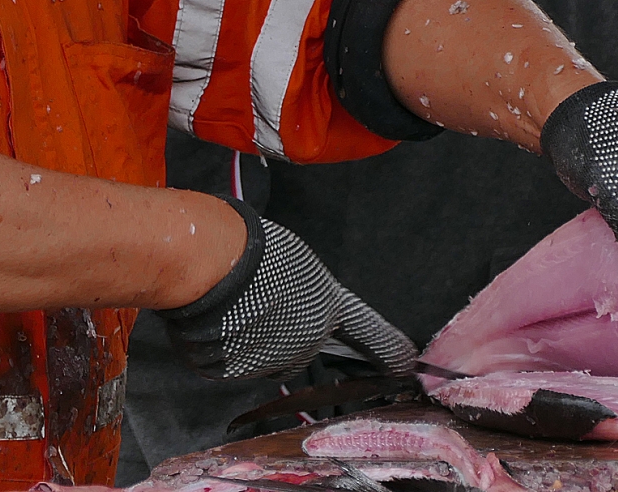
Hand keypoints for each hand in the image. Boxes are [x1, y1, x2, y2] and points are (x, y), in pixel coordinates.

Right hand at [158, 198, 415, 379]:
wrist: (210, 262)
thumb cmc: (251, 245)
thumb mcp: (295, 261)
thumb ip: (304, 291)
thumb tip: (291, 303)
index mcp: (328, 305)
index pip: (371, 333)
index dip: (390, 350)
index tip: (407, 364)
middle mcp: (307, 340)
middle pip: (301, 351)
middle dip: (283, 336)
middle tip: (257, 304)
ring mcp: (271, 360)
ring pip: (264, 358)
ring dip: (252, 342)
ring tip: (232, 306)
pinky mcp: (236, 371)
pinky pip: (230, 363)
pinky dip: (222, 346)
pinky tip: (215, 319)